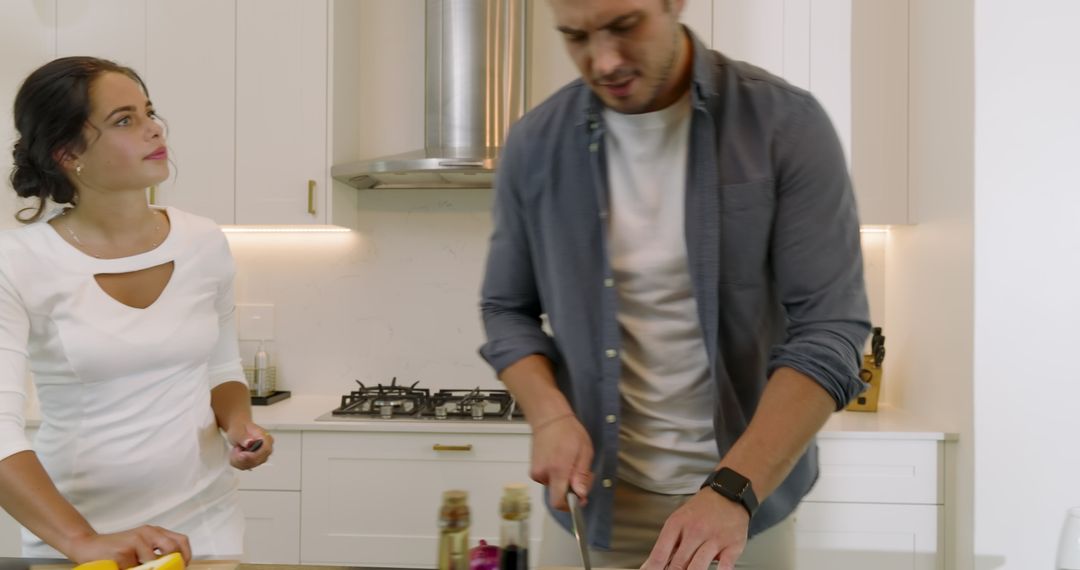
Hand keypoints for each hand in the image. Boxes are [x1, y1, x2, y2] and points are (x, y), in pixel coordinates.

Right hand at [66, 526, 190, 568]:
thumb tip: (173, 566)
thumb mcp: (139, 546)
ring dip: (147, 569)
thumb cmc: (116, 549)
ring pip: (153, 563)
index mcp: (154, 531)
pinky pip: (135, 569)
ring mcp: (135, 541)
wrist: (88, 545)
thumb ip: (155, 553)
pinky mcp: (123, 552)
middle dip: (171, 565)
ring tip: (135, 566)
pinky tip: (122, 567)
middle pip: (172, 550)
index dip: (186, 555)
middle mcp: (147, 533)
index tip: (183, 566)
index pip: (180, 541)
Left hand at [225, 421, 273, 469]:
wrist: (239, 430)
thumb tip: (250, 442)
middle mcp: (266, 449)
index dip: (254, 455)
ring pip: (250, 465)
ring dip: (238, 460)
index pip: (265, 450)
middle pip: (258, 460)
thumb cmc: (241, 428)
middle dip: (243, 458)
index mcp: (266, 438)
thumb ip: (244, 436)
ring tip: (235, 449)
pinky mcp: (254, 462)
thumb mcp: (239, 430)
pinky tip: (236, 454)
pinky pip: (245, 467)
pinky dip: (237, 462)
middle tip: (236, 449)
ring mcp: (261, 457)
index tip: (242, 454)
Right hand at [528, 412, 592, 510]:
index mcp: (558, 470)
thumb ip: (582, 475)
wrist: (549, 419)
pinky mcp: (534, 470)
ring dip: (566, 481)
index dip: (570, 506)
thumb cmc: (568, 431)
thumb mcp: (584, 452)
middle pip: (560, 495)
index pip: (558, 501)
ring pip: (556, 487)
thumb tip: (580, 495)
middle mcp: (544, 474)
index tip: (580, 499)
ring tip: (572, 463)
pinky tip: (562, 462)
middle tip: (583, 473)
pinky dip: (558, 475)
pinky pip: (549, 480)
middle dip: (574, 488)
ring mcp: (536, 472)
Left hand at [640, 489, 749, 569]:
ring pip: (698, 566)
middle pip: (678, 563)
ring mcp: (714, 539)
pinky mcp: (732, 546)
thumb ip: (667, 544)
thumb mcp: (678, 520)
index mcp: (677, 524)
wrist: (728, 494)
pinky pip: (725, 565)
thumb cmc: (701, 510)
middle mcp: (695, 531)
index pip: (660, 553)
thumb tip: (651, 565)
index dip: (654, 568)